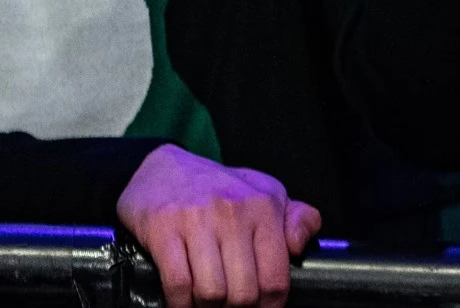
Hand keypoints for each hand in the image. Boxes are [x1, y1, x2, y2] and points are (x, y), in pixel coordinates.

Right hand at [117, 144, 320, 307]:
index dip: (269, 307)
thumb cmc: (217, 189)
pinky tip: (183, 300)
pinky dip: (181, 303)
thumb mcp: (264, 193)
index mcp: (262, 206)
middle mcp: (230, 210)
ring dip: (208, 307)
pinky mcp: (161, 227)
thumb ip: (297, 219)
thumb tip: (299, 246)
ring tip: (207, 301)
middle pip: (243, 294)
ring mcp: (194, 218)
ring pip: (212, 293)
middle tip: (229, 305)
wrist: (160, 167)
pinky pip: (178, 284)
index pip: (275, 280)